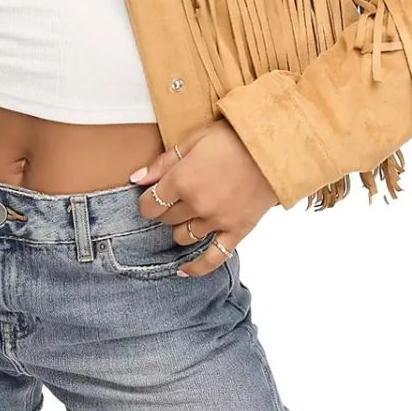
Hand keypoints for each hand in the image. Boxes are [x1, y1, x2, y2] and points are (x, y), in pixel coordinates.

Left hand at [131, 119, 276, 277]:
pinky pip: (214, 257)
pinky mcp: (237, 230)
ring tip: (189, 216)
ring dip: (181, 228)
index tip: (152, 197)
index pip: (150, 204)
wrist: (274, 147)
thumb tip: (137, 179)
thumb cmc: (234, 138)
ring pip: (183, 237)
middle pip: (166, 219)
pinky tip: (184, 271)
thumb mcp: (194, 140)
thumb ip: (163, 163)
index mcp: (182, 179)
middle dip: (166, 210)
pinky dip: (197, 267)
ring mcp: (217, 220)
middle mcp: (196, 204)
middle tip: (175, 199)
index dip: (148, 201)